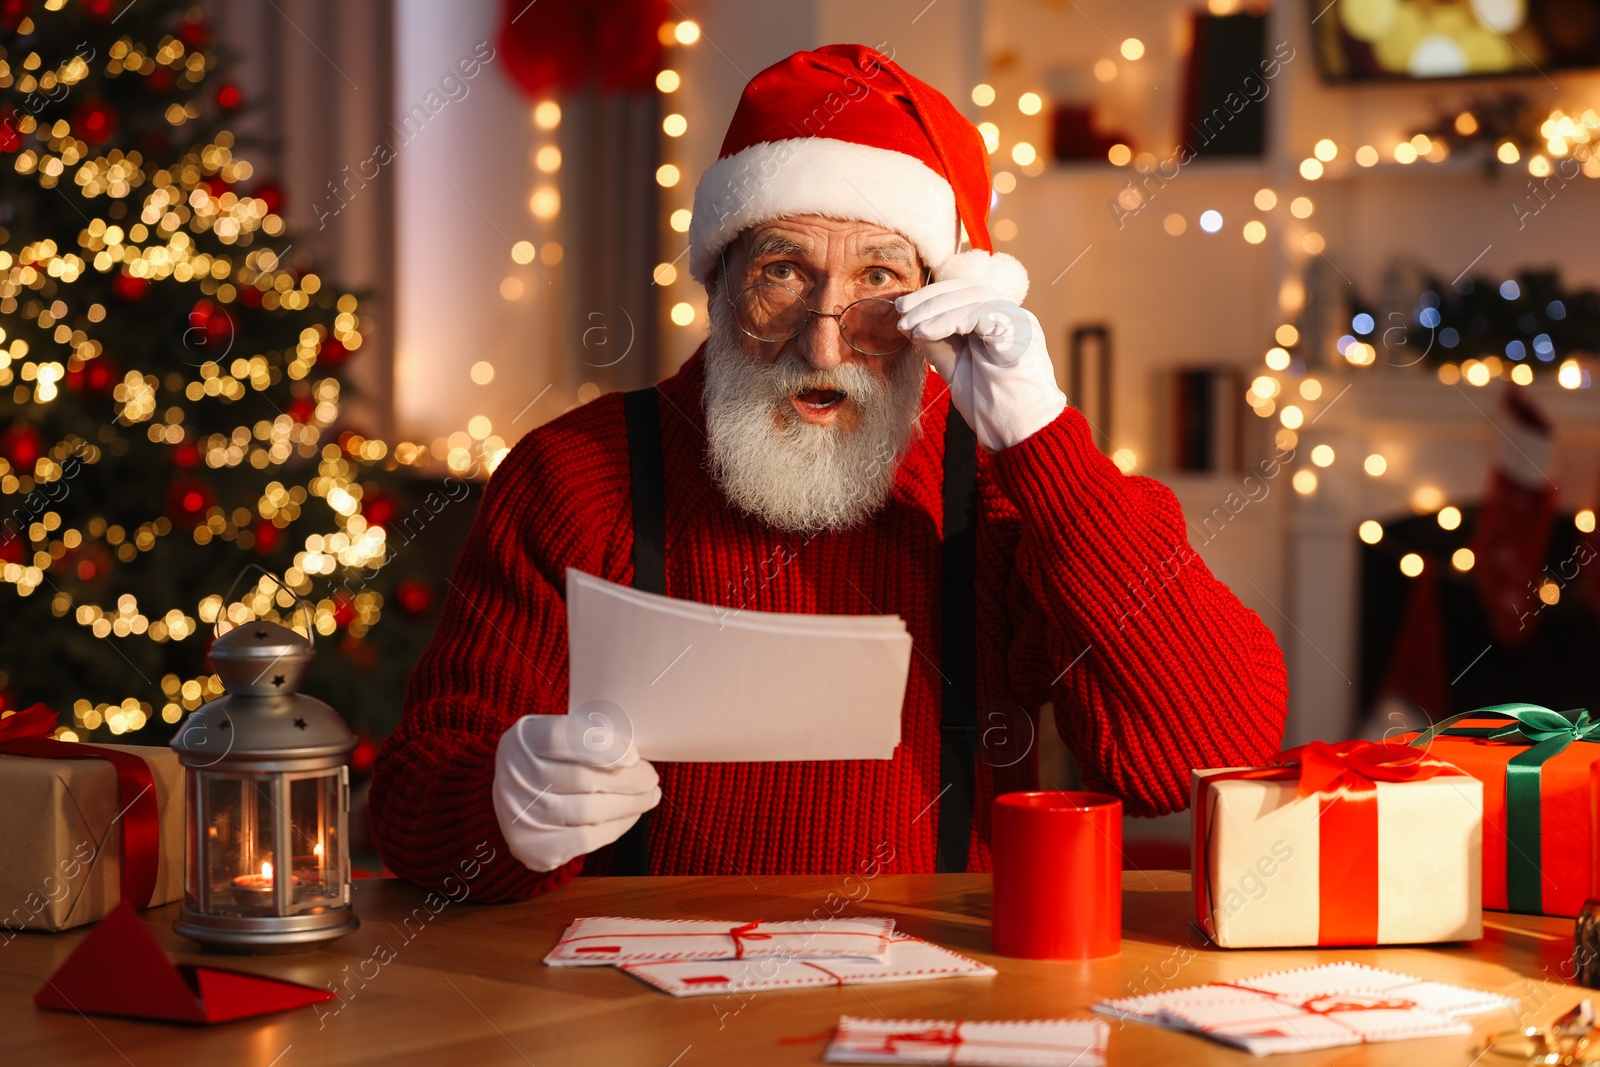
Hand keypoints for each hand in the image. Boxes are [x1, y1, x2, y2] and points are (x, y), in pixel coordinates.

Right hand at [492, 714, 661, 872]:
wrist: (514, 800)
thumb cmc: (550, 761)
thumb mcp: (563, 736)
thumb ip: (591, 738)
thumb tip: (636, 756)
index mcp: (524, 738)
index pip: (560, 738)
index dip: (601, 747)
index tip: (635, 756)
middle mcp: (514, 775)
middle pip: (581, 779)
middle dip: (627, 780)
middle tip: (651, 778)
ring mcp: (519, 814)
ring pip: (588, 811)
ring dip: (628, 805)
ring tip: (649, 796)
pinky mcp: (531, 846)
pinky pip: (585, 839)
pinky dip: (615, 827)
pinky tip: (630, 815)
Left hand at [896, 277, 1066, 451]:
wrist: (1019, 436)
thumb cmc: (992, 408)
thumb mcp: (956, 368)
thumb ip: (940, 344)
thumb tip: (913, 324)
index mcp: (1002, 323)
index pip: (966, 293)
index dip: (933, 296)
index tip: (903, 308)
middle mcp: (1014, 318)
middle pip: (970, 288)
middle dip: (930, 298)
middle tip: (901, 312)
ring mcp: (1021, 324)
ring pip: (975, 296)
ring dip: (935, 309)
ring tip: (909, 327)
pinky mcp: (1021, 335)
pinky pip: (982, 313)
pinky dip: (949, 320)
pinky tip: (924, 333)